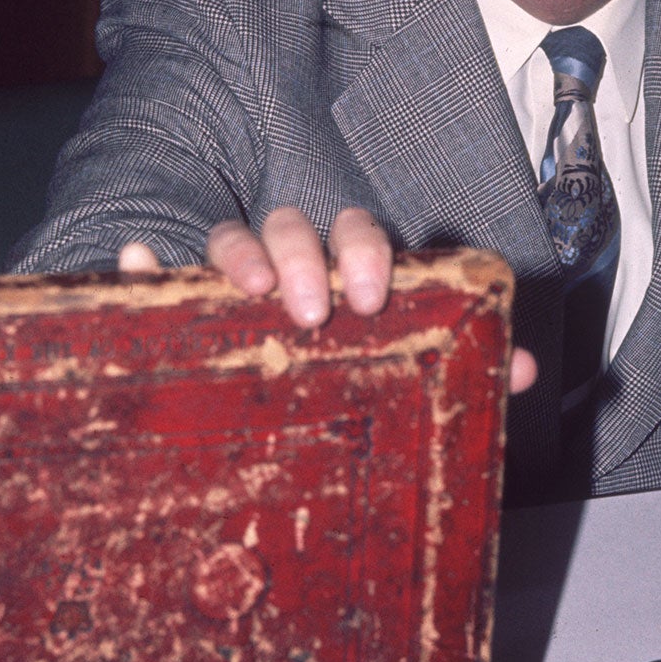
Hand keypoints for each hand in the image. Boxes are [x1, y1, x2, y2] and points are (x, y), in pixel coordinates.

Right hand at [118, 207, 536, 392]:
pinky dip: (144, 266)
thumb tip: (525, 369)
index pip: (356, 234)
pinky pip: (156, 277)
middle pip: (293, 226)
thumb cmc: (353, 383)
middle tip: (315, 311)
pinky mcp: (179, 307)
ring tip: (249, 292)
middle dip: (304, 256)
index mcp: (345, 269)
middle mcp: (289, 262)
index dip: (363, 252)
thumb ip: (466, 365)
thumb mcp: (409, 375)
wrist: (287, 435)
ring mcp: (231, 282)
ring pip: (230, 239)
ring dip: (239, 255)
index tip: (372, 296)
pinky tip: (136, 264)